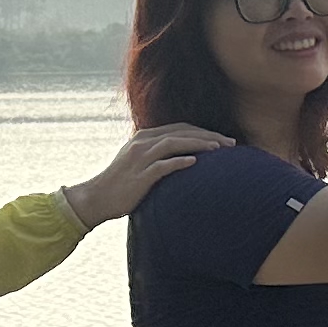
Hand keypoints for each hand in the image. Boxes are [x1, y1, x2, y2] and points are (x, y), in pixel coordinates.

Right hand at [61, 122, 228, 231]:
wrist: (96, 198)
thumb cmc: (121, 184)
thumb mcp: (138, 162)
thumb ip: (157, 155)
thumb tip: (182, 156)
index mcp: (144, 137)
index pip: (180, 128)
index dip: (203, 132)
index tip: (223, 139)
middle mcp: (142, 143)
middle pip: (181, 133)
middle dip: (208, 135)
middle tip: (231, 144)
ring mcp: (140, 158)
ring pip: (173, 144)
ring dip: (198, 144)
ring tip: (219, 149)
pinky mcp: (139, 176)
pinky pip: (162, 166)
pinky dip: (179, 162)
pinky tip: (195, 162)